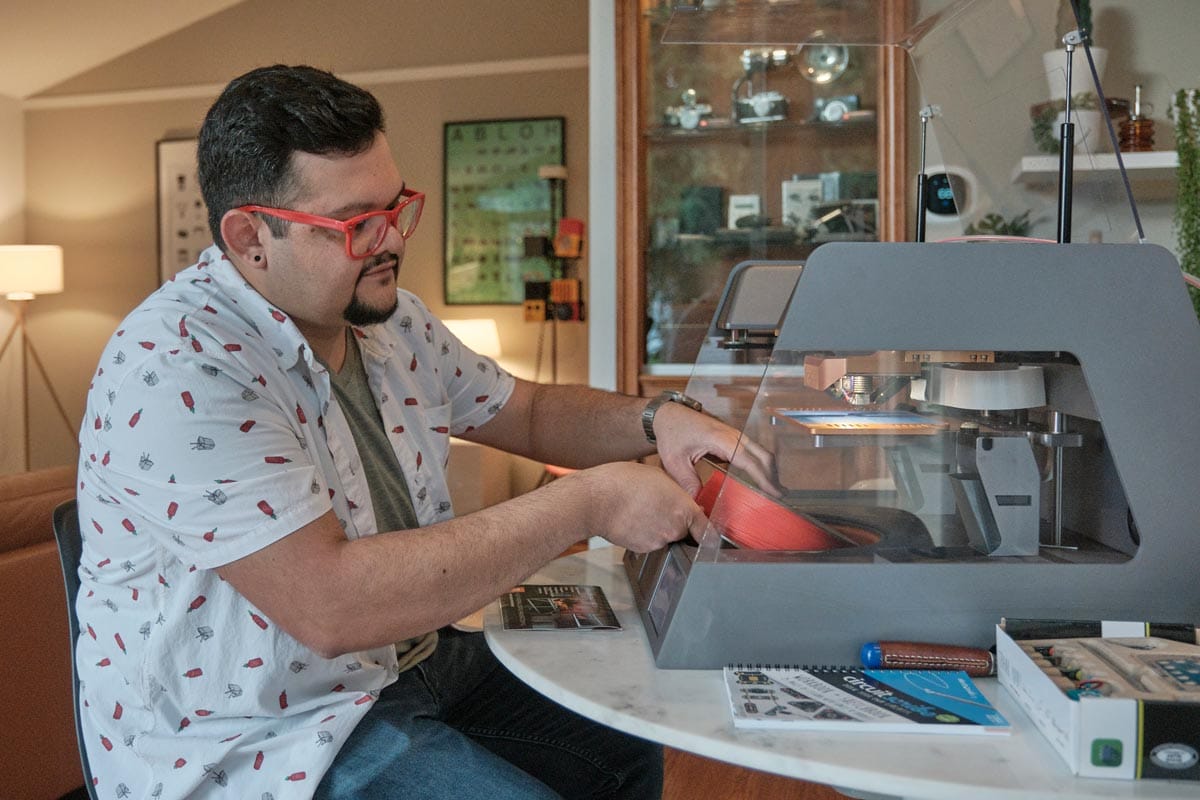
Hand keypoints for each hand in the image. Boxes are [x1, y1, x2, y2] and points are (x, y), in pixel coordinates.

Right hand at [576, 462, 707, 552]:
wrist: (596, 499)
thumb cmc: (623, 482)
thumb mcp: (659, 476)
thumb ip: (677, 493)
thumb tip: (684, 503)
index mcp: (684, 508)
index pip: (707, 531)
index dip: (708, 533)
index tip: (710, 536)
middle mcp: (674, 528)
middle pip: (684, 532)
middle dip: (676, 523)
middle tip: (658, 508)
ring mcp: (658, 541)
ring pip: (665, 537)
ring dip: (658, 528)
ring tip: (641, 511)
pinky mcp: (642, 549)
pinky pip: (650, 542)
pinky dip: (644, 534)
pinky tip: (633, 520)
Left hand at [651, 401, 777, 497]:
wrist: (669, 415)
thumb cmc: (672, 433)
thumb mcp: (674, 461)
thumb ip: (687, 482)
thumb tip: (698, 504)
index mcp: (721, 439)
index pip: (749, 461)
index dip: (763, 478)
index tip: (773, 493)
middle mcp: (733, 435)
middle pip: (763, 455)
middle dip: (773, 476)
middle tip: (779, 497)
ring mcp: (735, 435)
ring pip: (761, 453)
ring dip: (769, 471)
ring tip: (774, 492)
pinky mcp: (733, 439)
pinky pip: (753, 452)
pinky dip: (761, 466)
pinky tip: (760, 480)